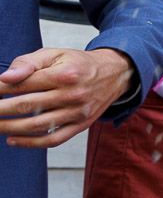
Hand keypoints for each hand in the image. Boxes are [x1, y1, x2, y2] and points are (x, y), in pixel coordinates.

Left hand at [0, 47, 134, 147]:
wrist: (115, 74)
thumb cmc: (78, 64)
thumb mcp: (55, 54)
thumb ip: (28, 63)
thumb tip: (6, 78)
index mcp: (64, 74)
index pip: (23, 84)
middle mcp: (72, 95)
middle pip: (26, 106)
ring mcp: (77, 113)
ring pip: (36, 126)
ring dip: (8, 128)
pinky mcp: (81, 125)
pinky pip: (53, 139)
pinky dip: (30, 143)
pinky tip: (12, 140)